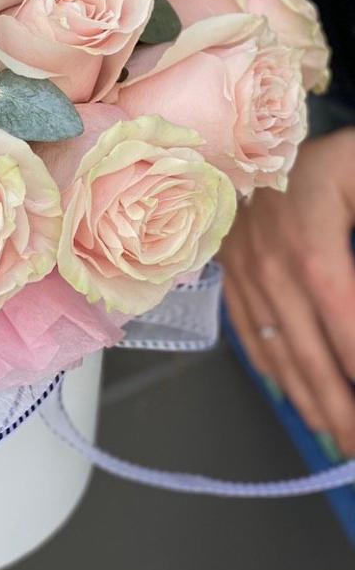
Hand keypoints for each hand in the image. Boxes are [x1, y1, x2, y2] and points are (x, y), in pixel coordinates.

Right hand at [220, 127, 354, 455]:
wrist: (244, 133)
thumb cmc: (327, 154)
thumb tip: (352, 288)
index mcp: (306, 228)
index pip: (335, 302)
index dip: (353, 352)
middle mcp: (264, 254)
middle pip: (302, 342)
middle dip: (337, 401)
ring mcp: (239, 265)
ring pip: (271, 344)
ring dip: (305, 396)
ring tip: (335, 436)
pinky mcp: (226, 269)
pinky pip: (245, 329)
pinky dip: (268, 368)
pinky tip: (290, 395)